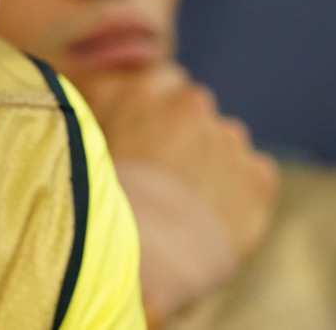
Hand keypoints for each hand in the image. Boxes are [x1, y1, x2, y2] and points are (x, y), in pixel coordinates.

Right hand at [80, 65, 279, 325]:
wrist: (142, 255)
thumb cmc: (95, 200)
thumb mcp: (77, 139)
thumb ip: (94, 108)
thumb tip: (96, 92)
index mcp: (141, 89)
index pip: (160, 79)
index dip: (152, 110)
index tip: (143, 136)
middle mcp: (189, 103)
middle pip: (192, 109)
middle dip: (182, 133)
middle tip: (159, 175)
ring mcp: (228, 139)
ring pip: (222, 143)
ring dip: (209, 162)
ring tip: (181, 204)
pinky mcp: (258, 176)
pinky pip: (252, 176)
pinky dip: (237, 193)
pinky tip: (208, 219)